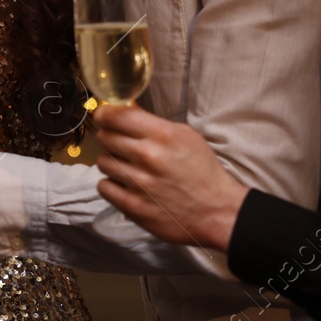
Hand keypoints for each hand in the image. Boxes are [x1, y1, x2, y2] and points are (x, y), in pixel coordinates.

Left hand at [93, 104, 248, 252]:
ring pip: (102, 162)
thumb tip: (124, 108)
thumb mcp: (185, 136)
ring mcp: (139, 183)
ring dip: (112, 163)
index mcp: (162, 135)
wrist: (218, 212)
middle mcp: (147, 156)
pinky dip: (112, 186)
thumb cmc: (203, 171)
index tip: (104, 117)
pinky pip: (104, 187)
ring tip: (130, 168)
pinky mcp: (133, 207)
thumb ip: (151, 122)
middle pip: (105, 137)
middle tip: (122, 145)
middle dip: (110, 138)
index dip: (105, 114)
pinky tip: (127, 186)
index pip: (115, 115)